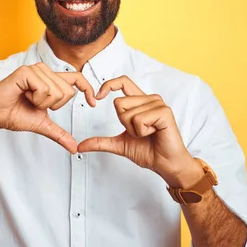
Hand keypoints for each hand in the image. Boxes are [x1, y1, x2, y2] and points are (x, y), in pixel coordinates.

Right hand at [0, 62, 95, 153]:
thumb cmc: (15, 114)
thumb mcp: (43, 125)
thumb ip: (59, 133)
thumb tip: (74, 148)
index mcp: (51, 81)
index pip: (77, 79)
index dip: (88, 89)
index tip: (93, 103)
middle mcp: (45, 72)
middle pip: (68, 91)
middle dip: (53, 105)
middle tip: (35, 104)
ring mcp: (35, 70)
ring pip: (56, 91)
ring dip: (42, 102)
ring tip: (27, 99)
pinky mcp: (26, 71)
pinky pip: (43, 88)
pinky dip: (35, 98)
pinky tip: (23, 95)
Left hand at [77, 76, 201, 186]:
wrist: (166, 164)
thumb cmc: (149, 151)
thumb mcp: (120, 145)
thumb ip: (101, 142)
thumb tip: (81, 145)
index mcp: (140, 102)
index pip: (122, 82)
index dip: (108, 85)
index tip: (97, 97)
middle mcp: (149, 99)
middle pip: (119, 103)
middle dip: (124, 123)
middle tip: (140, 132)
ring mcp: (158, 104)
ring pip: (128, 113)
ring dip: (134, 130)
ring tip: (148, 134)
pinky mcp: (164, 112)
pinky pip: (139, 119)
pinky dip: (142, 131)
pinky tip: (154, 134)